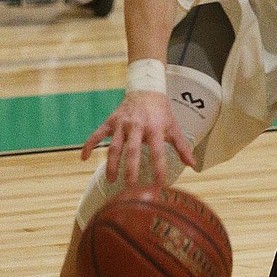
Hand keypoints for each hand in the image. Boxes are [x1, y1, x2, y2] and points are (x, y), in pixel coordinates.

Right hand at [80, 90, 195, 186]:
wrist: (146, 89)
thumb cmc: (162, 111)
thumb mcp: (174, 126)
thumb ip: (182, 147)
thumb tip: (192, 165)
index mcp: (155, 129)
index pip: (158, 152)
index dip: (158, 169)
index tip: (158, 184)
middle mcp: (137, 127)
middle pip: (132, 151)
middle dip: (131, 170)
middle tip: (131, 187)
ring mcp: (122, 124)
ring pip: (114, 146)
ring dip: (112, 164)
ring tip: (111, 180)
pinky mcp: (111, 121)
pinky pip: (98, 134)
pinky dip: (89, 144)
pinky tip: (84, 157)